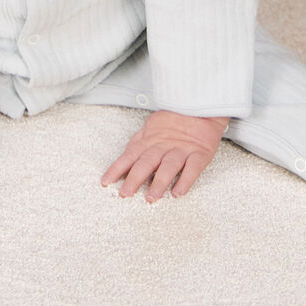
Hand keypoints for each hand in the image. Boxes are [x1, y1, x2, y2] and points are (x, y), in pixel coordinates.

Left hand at [101, 110, 227, 200]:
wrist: (199, 107)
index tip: (105, 182)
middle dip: (134, 178)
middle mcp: (163, 145)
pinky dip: (185, 180)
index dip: (117, 168)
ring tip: (151, 198)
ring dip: (159, 182)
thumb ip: (139, 142)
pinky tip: (178, 192)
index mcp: (150, 140)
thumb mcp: (151, 127)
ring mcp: (182, 149)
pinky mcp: (200, 153)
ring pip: (169, 166)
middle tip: (125, 194)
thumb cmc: (173, 120)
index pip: (129, 155)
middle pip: (146, 162)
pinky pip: (193, 168)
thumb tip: (124, 157)